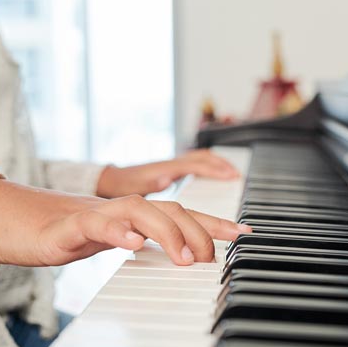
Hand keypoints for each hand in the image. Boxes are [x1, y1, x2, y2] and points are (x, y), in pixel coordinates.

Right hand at [0, 179, 249, 267]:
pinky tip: (133, 244)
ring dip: (167, 232)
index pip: (181, 214)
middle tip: (213, 261)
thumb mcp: (108, 243)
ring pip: (139, 210)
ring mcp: (95, 215)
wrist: (11, 222)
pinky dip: (117, 231)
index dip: (215, 223)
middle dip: (199, 231)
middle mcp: (120, 211)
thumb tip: (176, 264)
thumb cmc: (62, 234)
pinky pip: (95, 225)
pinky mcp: (67, 227)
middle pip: (168, 208)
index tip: (246, 235)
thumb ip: (140, 248)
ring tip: (186, 259)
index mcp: (132, 217)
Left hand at [96, 149, 240, 197]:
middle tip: (238, 176)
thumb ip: (150, 182)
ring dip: (217, 165)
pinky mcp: (170, 172)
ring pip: (200, 160)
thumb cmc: (121, 185)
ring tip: (232, 175)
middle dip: (222, 165)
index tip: (233, 176)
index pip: (198, 165)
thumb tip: (166, 177)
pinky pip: (194, 167)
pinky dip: (207, 169)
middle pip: (203, 159)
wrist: (109, 180)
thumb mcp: (134, 187)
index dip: (217, 170)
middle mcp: (172, 164)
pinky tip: (212, 178)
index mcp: (167, 168)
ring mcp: (172, 167)